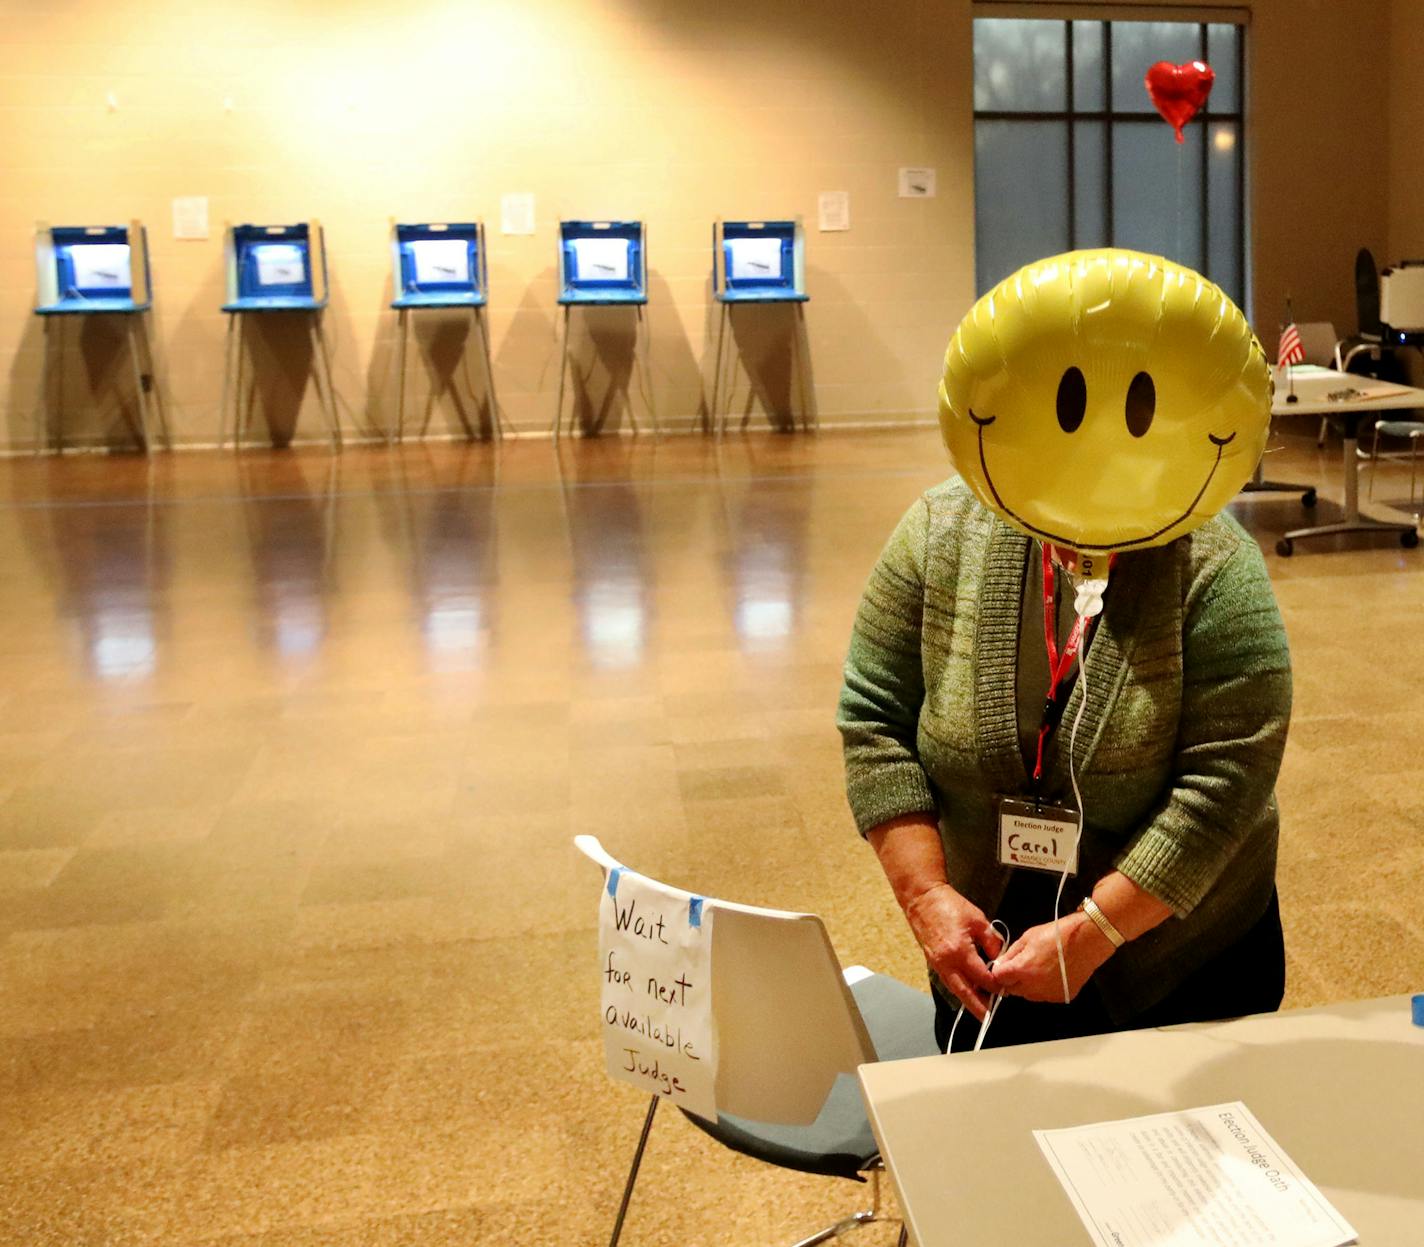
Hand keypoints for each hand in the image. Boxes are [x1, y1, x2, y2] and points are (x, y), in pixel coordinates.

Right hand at [903, 884, 1003, 1019]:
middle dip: (978, 1006)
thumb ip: (992, 941)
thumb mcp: (978, 920)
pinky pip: (948, 980)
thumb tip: (999, 958)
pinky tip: (967, 990)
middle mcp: (947, 961)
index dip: (995, 985)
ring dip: (968, 999)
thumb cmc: (949, 905)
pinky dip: (958, 988)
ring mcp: (938, 963)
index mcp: (960, 951)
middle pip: (965, 992)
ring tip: (980, 1008)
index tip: (1005, 988)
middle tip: (988, 1017)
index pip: (982, 977)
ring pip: (954, 989)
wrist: (923, 899)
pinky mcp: (933, 961)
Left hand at [990, 912, 1114, 1003]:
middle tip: (1021, 965)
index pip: (999, 979)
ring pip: (1027, 995)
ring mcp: (1049, 995)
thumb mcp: (1028, 937)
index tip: (1003, 966)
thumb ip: (1011, 954)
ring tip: (1038, 967)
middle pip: (1011, 990)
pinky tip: (1051, 974)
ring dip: (1026, 985)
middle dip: (1011, 979)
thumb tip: (1000, 964)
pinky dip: (1043, 988)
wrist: (1088, 940)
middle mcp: (1034, 987)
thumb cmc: (1057, 934)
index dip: (999, 971)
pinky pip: (1044, 996)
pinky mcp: (1061, 998)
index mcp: (1023, 969)